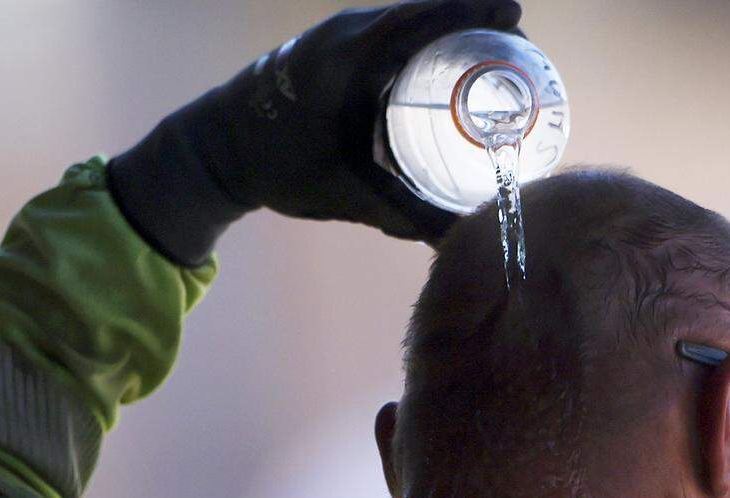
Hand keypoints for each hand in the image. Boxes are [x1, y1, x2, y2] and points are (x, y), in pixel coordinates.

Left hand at [108, 0, 522, 265]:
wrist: (214, 150)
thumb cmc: (276, 168)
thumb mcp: (345, 193)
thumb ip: (403, 215)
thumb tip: (458, 242)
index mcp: (352, 58)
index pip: (426, 19)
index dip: (474, 12)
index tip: (515, 17)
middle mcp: (344, 34)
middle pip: (422, 11)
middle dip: (470, 17)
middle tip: (515, 36)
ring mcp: (332, 34)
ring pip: (401, 18)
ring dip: (442, 24)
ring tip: (487, 42)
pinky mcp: (324, 44)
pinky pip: (380, 28)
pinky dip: (413, 34)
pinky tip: (434, 55)